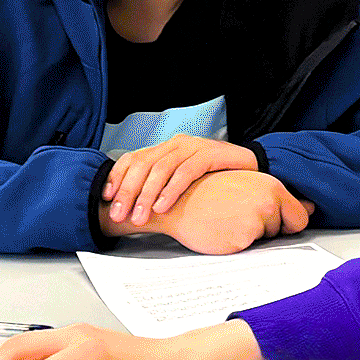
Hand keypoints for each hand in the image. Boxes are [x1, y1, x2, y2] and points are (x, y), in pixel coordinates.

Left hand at [104, 134, 258, 227]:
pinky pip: (186, 171)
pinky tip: (163, 206)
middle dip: (128, 191)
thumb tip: (132, 207)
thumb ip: (162, 187)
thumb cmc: (215, 180)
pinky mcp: (211, 154)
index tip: (106, 198)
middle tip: (119, 215)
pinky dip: (172, 189)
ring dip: (147, 195)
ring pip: (161, 168)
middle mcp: (176, 143)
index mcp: (166, 148)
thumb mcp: (184, 182)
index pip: (132, 158)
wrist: (252, 169)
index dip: (117, 177)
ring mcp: (194, 146)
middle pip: (143, 164)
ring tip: (140, 217)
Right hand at [141, 169, 312, 253]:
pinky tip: (223, 230)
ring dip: (251, 235)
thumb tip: (310, 207)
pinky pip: (249, 249)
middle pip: (283, 230)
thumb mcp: (246, 185)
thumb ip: (279, 198)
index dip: (286, 222)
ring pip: (266, 240)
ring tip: (228, 220)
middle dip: (267, 228)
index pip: (300, 216)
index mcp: (271, 186)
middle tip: (239, 215)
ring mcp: (255, 222)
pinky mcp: (242, 240)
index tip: (269, 220)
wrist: (176, 200)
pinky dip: (238, 244)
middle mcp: (267, 203)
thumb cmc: (209, 192)